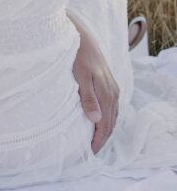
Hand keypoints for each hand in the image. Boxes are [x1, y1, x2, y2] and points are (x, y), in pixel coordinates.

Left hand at [68, 14, 118, 153]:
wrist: (82, 37)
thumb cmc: (77, 56)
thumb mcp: (80, 77)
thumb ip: (87, 98)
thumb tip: (95, 120)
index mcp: (107, 94)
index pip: (105, 125)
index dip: (98, 140)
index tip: (90, 153)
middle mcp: (113, 93)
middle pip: (111, 123)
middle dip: (103, 139)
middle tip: (92, 152)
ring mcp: (113, 88)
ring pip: (113, 115)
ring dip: (106, 129)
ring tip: (96, 141)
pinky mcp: (109, 84)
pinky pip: (112, 107)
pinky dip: (107, 118)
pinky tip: (101, 121)